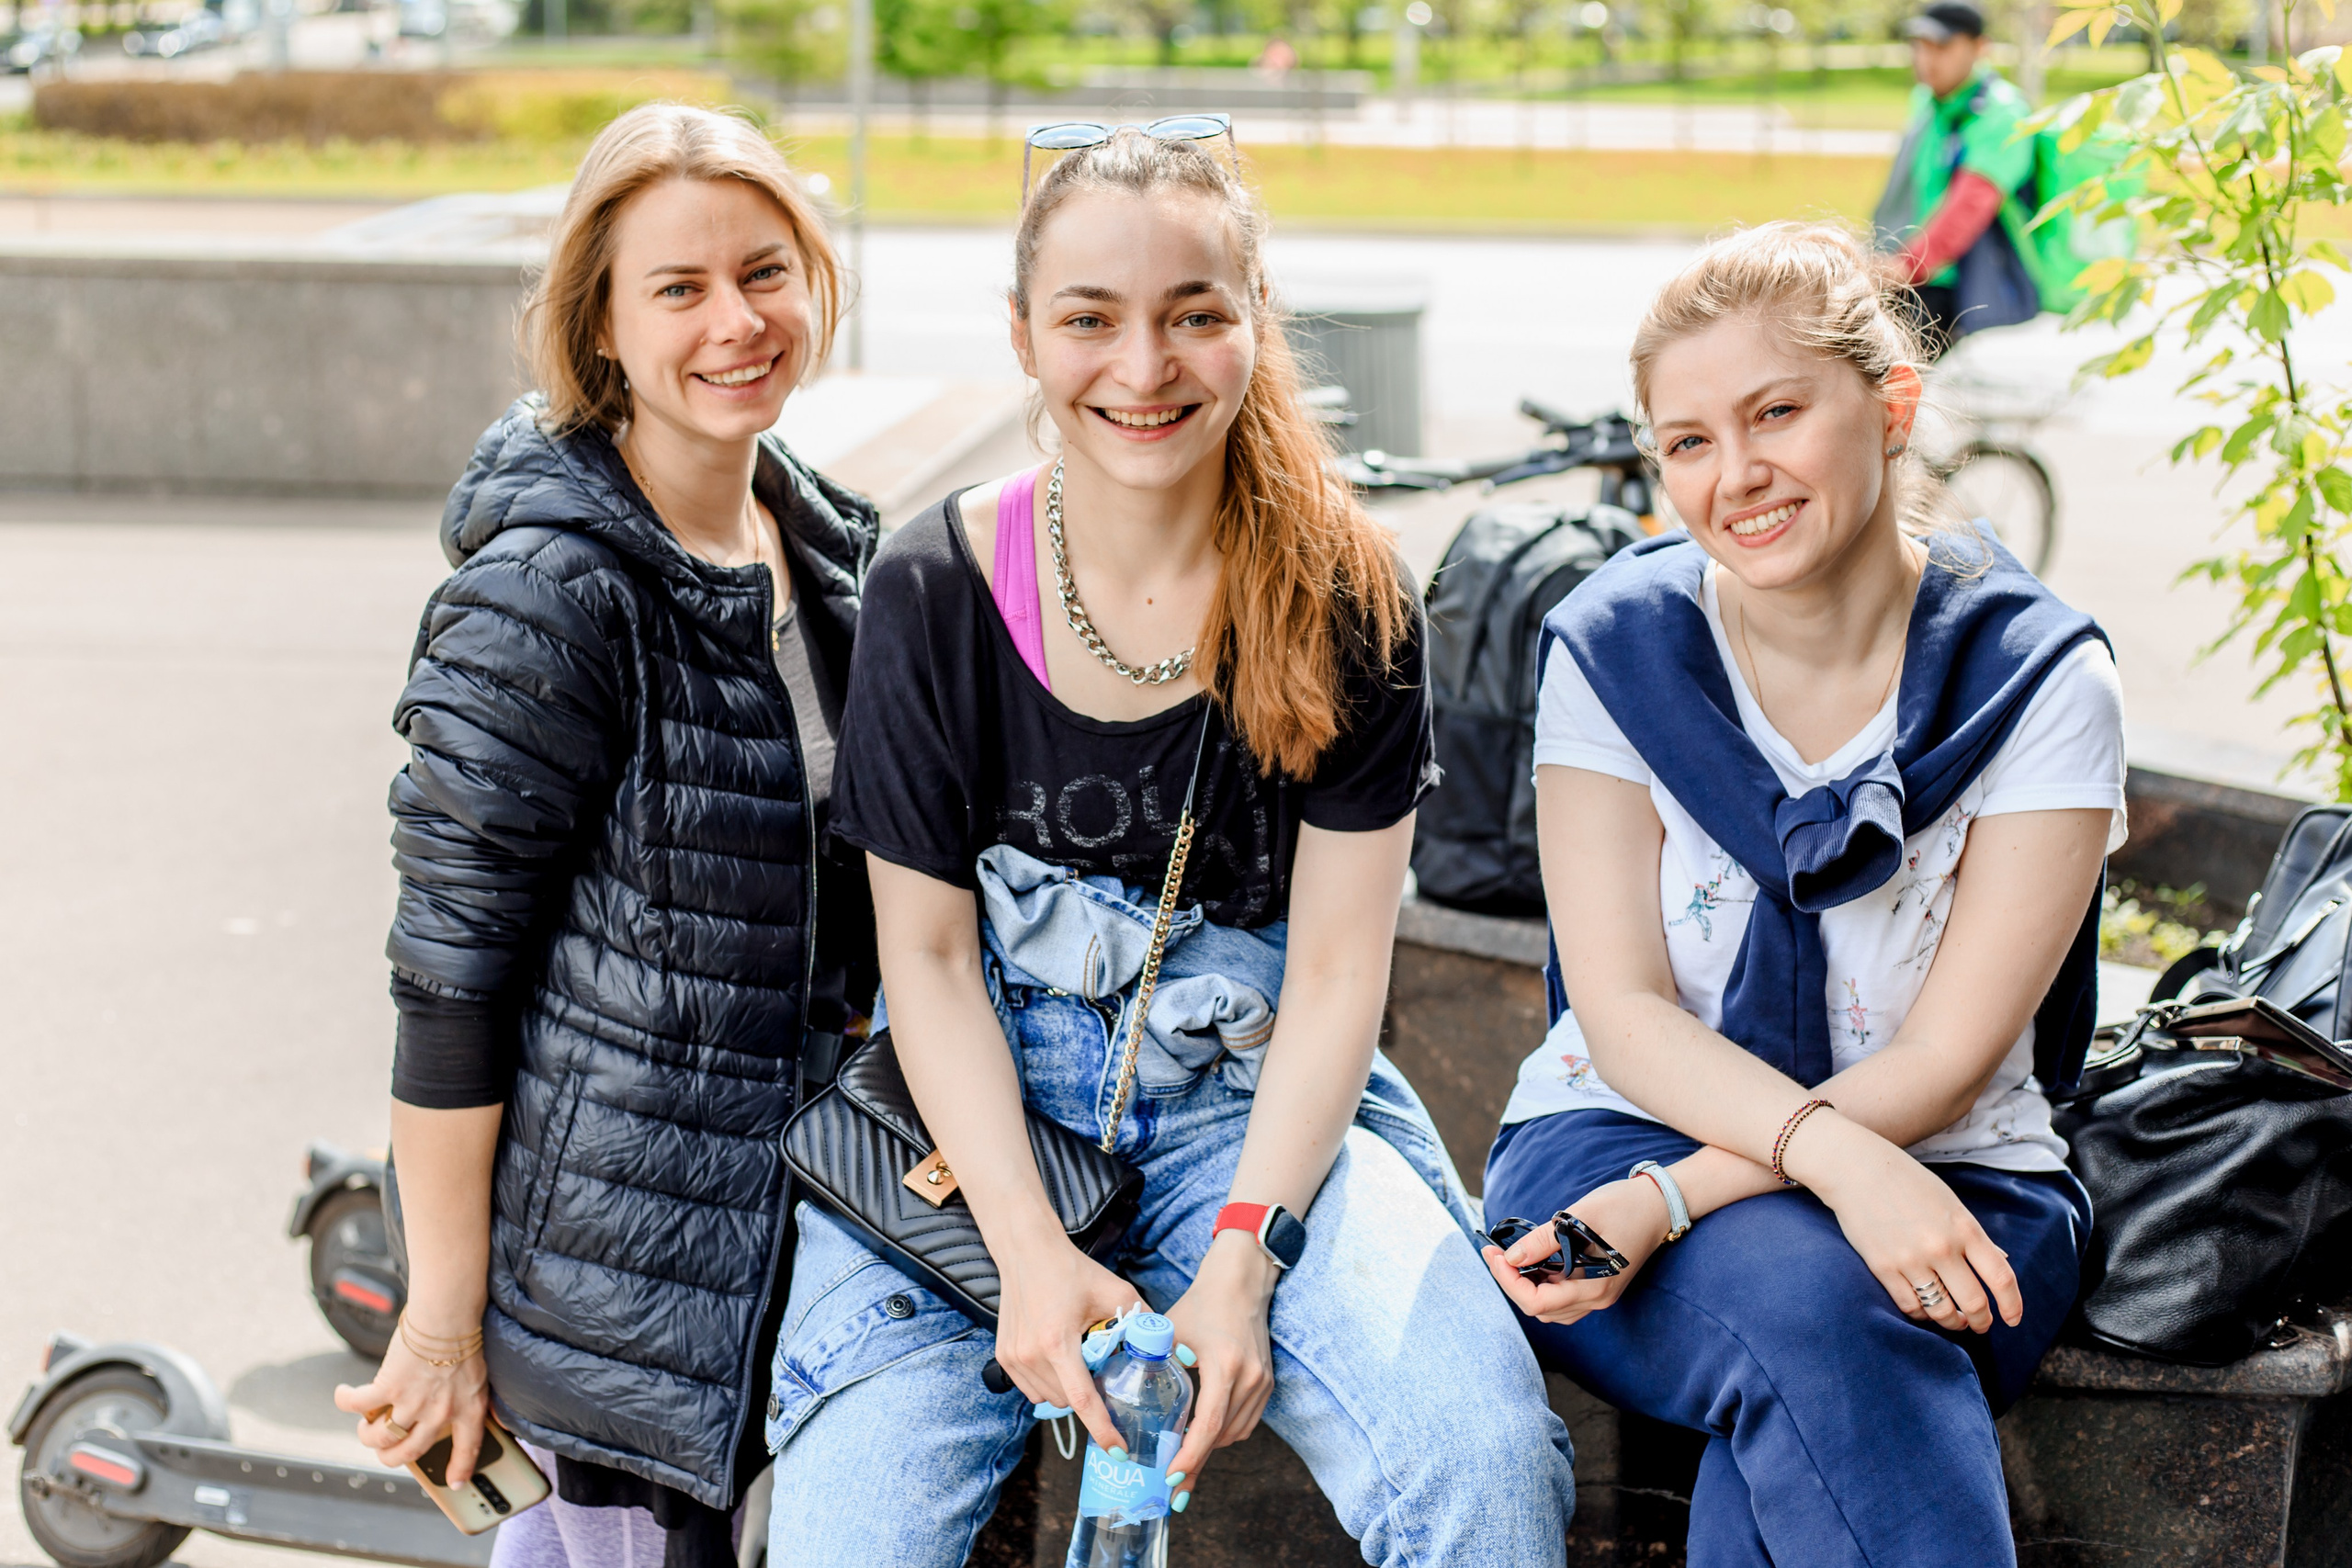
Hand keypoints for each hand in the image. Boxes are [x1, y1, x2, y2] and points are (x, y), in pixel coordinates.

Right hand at [332, 1320, 490, 1485]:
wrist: (447, 1315)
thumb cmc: (463, 1339)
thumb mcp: (478, 1376)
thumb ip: (467, 1400)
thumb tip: (463, 1415)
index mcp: (468, 1409)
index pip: (468, 1449)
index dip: (460, 1468)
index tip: (454, 1481)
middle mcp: (439, 1413)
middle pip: (408, 1453)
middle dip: (390, 1459)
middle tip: (384, 1452)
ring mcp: (412, 1403)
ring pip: (379, 1438)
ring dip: (367, 1435)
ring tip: (365, 1425)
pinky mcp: (388, 1387)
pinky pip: (358, 1405)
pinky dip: (346, 1401)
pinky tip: (344, 1394)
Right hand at [992, 1232, 1146, 1455]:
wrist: (1026, 1251)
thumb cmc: (1072, 1270)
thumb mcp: (1116, 1291)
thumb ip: (1142, 1319)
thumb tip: (1170, 1347)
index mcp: (1058, 1342)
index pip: (1083, 1400)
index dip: (1103, 1430)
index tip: (1119, 1451)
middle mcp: (1031, 1355)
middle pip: (1069, 1402)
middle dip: (1090, 1400)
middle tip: (1106, 1380)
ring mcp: (1013, 1358)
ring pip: (1049, 1399)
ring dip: (1070, 1393)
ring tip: (1082, 1365)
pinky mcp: (1004, 1357)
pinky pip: (1032, 1389)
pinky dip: (1051, 1384)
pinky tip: (1062, 1362)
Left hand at [1160, 1230, 1277, 1509]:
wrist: (1241, 1281)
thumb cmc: (1202, 1302)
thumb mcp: (1171, 1329)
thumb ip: (1150, 1358)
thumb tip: (1118, 1388)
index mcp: (1225, 1364)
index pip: (1209, 1423)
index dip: (1190, 1456)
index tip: (1172, 1478)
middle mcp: (1249, 1377)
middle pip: (1222, 1436)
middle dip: (1196, 1462)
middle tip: (1171, 1483)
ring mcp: (1262, 1382)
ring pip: (1236, 1433)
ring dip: (1210, 1448)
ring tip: (1183, 1460)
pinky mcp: (1267, 1382)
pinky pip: (1246, 1422)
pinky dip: (1225, 1433)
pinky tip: (1204, 1434)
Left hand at [1481, 1176, 1669, 1327]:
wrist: (1658, 1204)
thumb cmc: (1623, 1206)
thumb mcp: (1579, 1217)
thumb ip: (1544, 1240)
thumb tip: (1510, 1258)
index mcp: (1595, 1287)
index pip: (1538, 1303)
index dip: (1509, 1281)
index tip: (1492, 1255)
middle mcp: (1598, 1299)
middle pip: (1541, 1310)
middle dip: (1512, 1283)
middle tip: (1494, 1253)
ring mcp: (1600, 1295)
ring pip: (1550, 1309)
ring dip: (1526, 1287)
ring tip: (1511, 1258)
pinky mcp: (1599, 1286)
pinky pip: (1563, 1299)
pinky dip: (1543, 1285)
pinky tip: (1535, 1261)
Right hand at [1801, 1123, 2021, 1334]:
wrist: (1854, 1168)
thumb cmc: (1906, 1181)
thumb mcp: (1949, 1202)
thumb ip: (1973, 1234)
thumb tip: (2001, 1260)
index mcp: (1964, 1227)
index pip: (2001, 1277)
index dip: (2012, 1305)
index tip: (2012, 1319)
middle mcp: (1941, 1246)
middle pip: (1974, 1303)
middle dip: (1982, 1321)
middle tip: (1981, 1324)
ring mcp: (1911, 1259)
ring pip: (1942, 1311)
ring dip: (1953, 1323)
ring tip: (1955, 1321)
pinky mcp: (1883, 1267)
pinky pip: (1910, 1306)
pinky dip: (1922, 1314)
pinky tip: (1926, 1310)